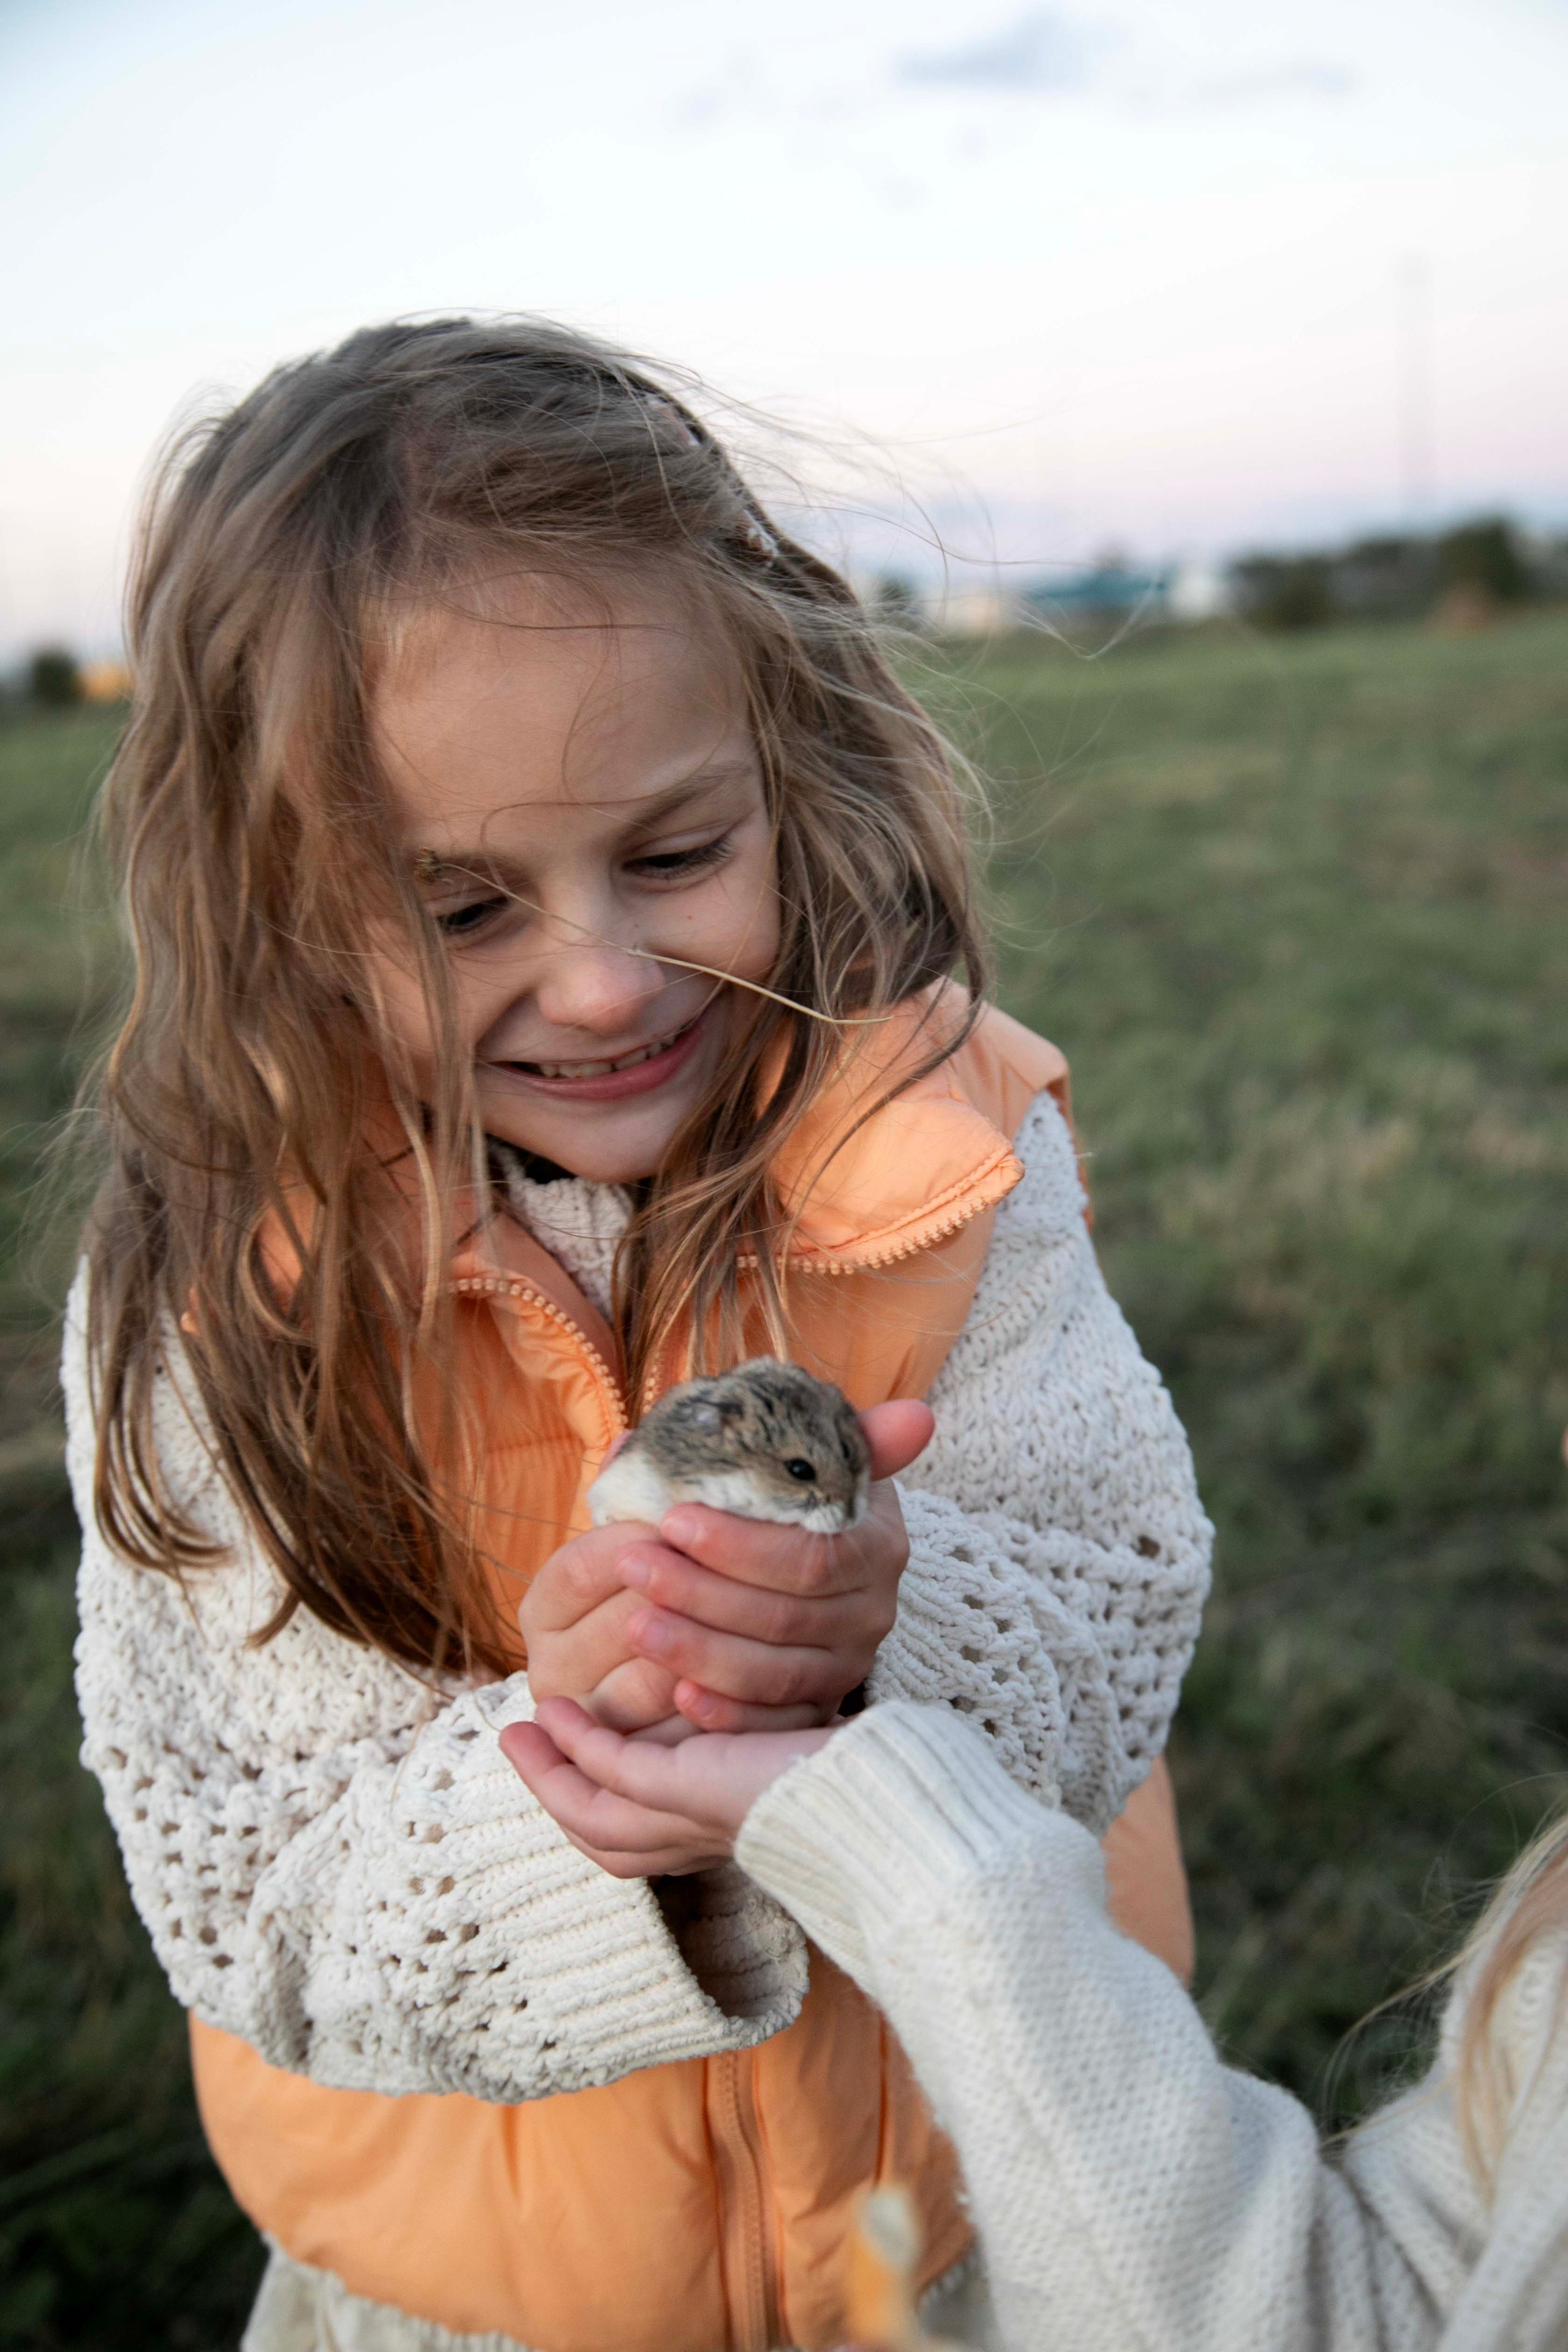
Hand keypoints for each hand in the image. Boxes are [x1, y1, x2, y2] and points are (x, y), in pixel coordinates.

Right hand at [499, 1695, 834, 1875]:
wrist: (885, 1789)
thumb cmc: (862, 1767)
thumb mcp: (793, 1749)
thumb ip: (754, 1736)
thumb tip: (733, 1700)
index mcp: (724, 1834)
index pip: (645, 1836)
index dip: (598, 1799)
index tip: (571, 1757)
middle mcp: (701, 1840)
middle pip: (605, 1839)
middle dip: (555, 1793)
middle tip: (517, 1744)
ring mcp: (689, 1821)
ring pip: (594, 1816)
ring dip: (549, 1774)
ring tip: (518, 1729)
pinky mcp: (687, 1789)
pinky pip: (613, 1770)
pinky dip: (578, 1746)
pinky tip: (555, 1714)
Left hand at [518, 1400, 933, 1735]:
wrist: (790, 1564)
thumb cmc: (787, 1505)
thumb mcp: (811, 1464)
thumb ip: (850, 1436)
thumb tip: (919, 1415)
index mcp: (876, 1542)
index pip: (810, 1556)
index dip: (739, 1545)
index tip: (671, 1519)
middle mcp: (874, 1610)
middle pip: (785, 1616)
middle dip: (700, 1593)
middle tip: (632, 1565)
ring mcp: (849, 1664)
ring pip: (776, 1673)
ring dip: (700, 1651)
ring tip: (635, 1624)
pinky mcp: (820, 1708)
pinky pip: (775, 1722)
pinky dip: (728, 1714)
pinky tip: (680, 1695)